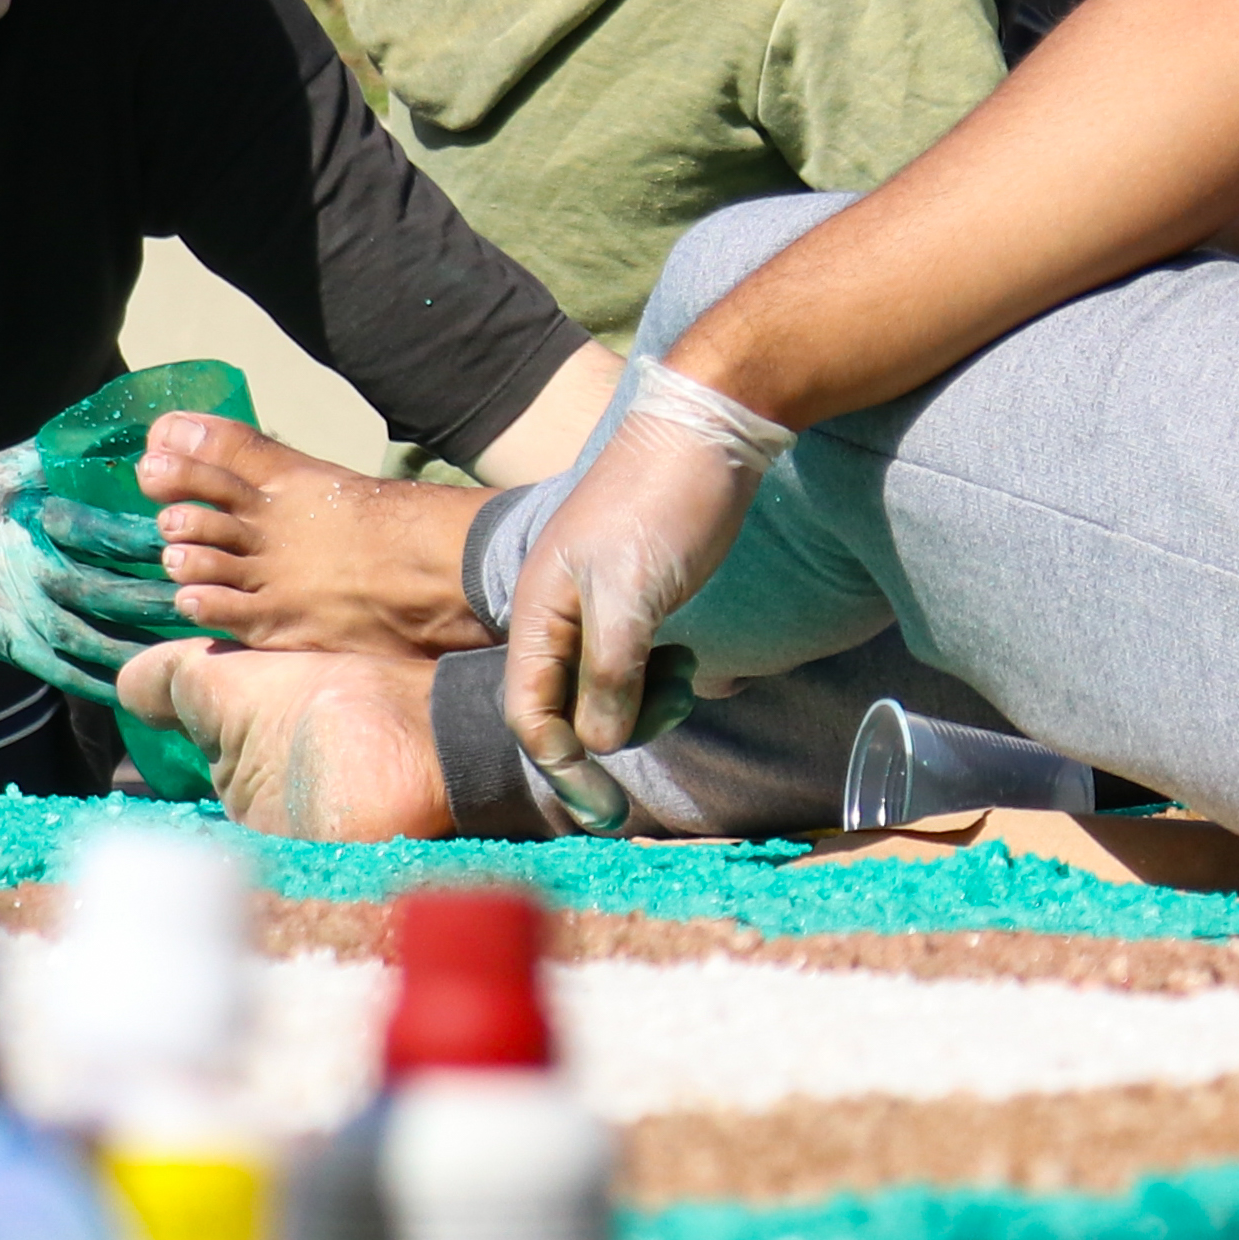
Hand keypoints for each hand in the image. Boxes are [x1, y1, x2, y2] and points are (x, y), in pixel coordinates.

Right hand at [0, 446, 188, 698]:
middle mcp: (26, 581)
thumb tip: (136, 426)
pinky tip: (150, 681)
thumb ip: (72, 451)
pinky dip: (109, 681)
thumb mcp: (18, 465)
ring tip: (195, 645)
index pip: (102, 536)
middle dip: (161, 600)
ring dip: (145, 648)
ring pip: (94, 644)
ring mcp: (19, 623)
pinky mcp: (14, 650)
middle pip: (108, 596)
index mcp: (30, 530)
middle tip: (214, 597)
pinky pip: (69, 674)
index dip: (151, 540)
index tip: (194, 535)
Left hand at [143, 409, 487, 656]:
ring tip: (175, 553)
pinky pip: (226, 611)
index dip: (186, 450)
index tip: (156, 451)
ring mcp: (276, 574)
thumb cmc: (402, 533)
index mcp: (295, 481)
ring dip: (185, 552)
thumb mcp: (338, 488)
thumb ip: (280, 469)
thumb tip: (216, 447)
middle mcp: (277, 523)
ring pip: (205, 557)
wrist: (447, 576)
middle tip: (162, 504)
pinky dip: (201, 601)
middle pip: (207, 502)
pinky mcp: (282, 621)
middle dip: (177, 498)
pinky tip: (189, 599)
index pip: (228, 452)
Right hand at [495, 355, 793, 831]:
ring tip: (686, 675)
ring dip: (645, 707)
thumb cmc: (664, 503)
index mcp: (538, 611)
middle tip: (654, 754)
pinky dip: (660, 682)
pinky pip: (635, 670)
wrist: (710, 428)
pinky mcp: (636, 604)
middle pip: (564, 712)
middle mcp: (558, 616)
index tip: (605, 811)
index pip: (528, 712)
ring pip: (605, 695)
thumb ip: (609, 673)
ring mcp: (597, 611)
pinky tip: (689, 661)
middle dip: (608, 741)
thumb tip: (593, 743)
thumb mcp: (634, 594)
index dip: (560, 768)